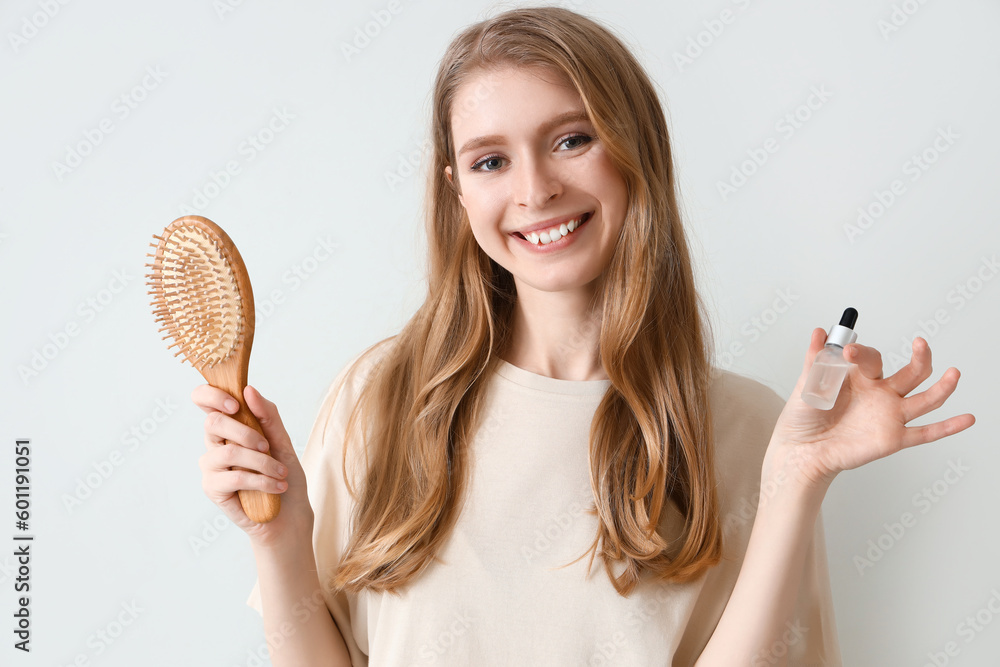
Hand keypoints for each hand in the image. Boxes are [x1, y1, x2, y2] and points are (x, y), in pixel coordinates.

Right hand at [193, 384, 313, 549]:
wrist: (290, 516)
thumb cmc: (284, 476)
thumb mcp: (283, 441)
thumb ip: (267, 415)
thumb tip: (249, 390)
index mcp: (229, 426)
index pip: (204, 400)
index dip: (213, 395)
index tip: (236, 404)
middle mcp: (215, 443)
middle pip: (213, 422)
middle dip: (246, 431)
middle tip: (268, 446)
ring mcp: (212, 467)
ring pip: (229, 452)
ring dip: (262, 462)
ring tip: (281, 473)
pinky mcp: (213, 489)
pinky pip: (235, 477)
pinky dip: (262, 481)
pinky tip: (278, 487)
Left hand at [763, 328, 975, 490]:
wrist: (801, 450)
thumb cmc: (804, 417)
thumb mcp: (808, 383)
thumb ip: (816, 359)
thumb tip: (819, 331)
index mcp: (861, 377)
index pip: (874, 358)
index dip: (863, 353)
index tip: (848, 352)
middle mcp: (880, 393)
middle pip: (912, 372)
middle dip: (919, 356)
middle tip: (920, 343)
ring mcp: (889, 415)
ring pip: (925, 399)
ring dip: (943, 386)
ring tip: (954, 372)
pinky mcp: (893, 438)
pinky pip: (925, 433)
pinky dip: (948, 427)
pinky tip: (968, 418)